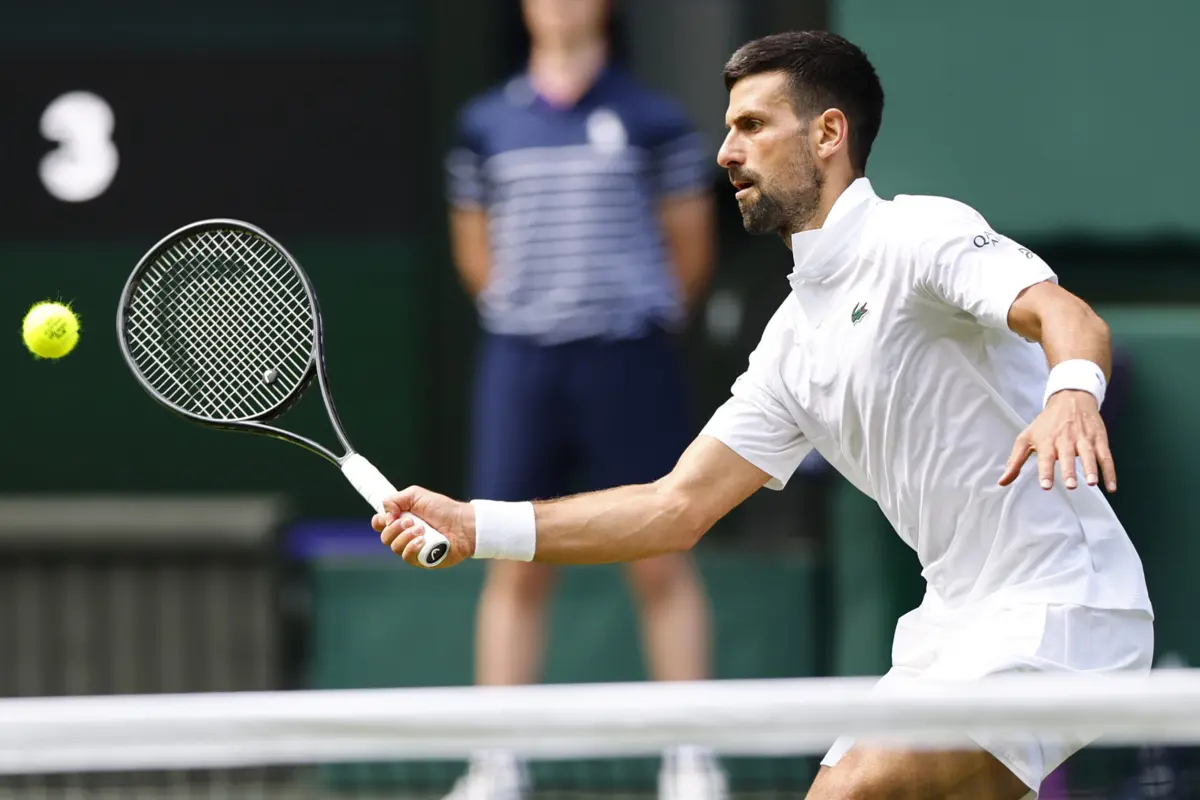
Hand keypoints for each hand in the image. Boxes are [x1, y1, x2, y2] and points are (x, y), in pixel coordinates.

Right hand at [371, 486, 475, 567]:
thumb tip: (385, 512)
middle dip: (395, 528)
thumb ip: (396, 499)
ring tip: (422, 529)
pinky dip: (412, 547)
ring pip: (394, 547)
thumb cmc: (443, 509)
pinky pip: (406, 557)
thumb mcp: (417, 495)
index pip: (379, 523)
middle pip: (384, 537)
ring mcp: (412, 548)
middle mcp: (404, 535)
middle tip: (411, 521)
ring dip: (406, 536)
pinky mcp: (421, 560)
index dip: (380, 521)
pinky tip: (423, 540)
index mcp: (401, 519)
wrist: (463, 524)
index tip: (391, 516)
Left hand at [998, 390, 1115, 491]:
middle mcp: (1065, 440)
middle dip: (1069, 470)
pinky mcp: (1099, 439)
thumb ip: (1015, 461)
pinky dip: (1110, 472)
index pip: (1045, 458)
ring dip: (1092, 469)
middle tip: (1071, 485)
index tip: (1046, 485)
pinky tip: (1111, 486)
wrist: (1070, 399)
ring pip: (1089, 455)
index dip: (1046, 471)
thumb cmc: (1046, 423)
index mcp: (1046, 441)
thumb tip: (1002, 482)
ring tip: (1092, 483)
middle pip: (1068, 456)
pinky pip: (1106, 457)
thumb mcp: (1026, 438)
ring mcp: (1084, 439)